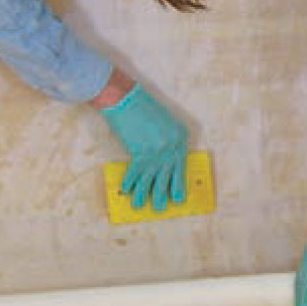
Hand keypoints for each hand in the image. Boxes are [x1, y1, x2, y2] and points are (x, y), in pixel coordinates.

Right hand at [100, 84, 187, 210]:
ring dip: (145, 195)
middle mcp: (173, 147)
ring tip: (142, 206)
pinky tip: (126, 192)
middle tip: (161, 208)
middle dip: (164, 194)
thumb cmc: (142, 107)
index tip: (178, 196)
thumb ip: (167, 142)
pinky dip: (130, 184)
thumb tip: (162, 164)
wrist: (125, 97)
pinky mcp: (141, 153)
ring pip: (152, 179)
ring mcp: (158, 151)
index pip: (181, 166)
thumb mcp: (164, 123)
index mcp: (181, 137)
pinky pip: (136, 174)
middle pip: (169, 176)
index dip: (178, 183)